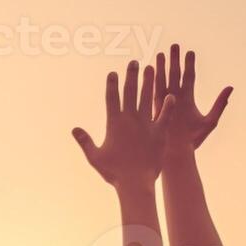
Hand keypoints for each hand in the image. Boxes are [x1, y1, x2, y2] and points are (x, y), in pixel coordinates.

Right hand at [74, 60, 161, 188]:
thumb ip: (85, 141)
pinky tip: (170, 94)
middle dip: (131, 76)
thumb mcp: (95, 157)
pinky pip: (163, 115)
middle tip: (134, 62)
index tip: (113, 72)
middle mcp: (130, 120)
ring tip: (151, 68)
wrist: (135, 183)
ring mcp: (145, 124)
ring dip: (149, 82)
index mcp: (114, 123)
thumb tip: (74, 129)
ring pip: (147, 98)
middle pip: (130, 92)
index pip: (112, 98)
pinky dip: (167, 105)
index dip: (112, 84)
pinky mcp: (158, 132)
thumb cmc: (114, 173)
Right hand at [153, 44, 233, 160]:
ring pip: (164, 81)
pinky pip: (155, 91)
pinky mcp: (157, 109)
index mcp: (188, 99)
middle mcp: (176, 98)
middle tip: (175, 46)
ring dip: (163, 67)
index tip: (190, 52)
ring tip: (163, 53)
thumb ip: (220, 104)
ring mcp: (166, 102)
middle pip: (176, 75)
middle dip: (175, 60)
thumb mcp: (211, 121)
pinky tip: (151, 69)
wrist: (178, 153)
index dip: (190, 65)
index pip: (189, 77)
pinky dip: (153, 81)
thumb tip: (230, 87)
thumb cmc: (193, 141)